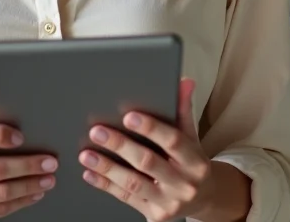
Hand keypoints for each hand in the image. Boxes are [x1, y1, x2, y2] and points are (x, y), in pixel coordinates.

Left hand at [78, 79, 214, 221]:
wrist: (203, 199)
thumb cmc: (190, 161)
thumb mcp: (191, 137)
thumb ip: (183, 110)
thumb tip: (184, 81)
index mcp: (195, 161)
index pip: (173, 140)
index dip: (150, 128)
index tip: (128, 116)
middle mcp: (184, 184)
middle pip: (148, 162)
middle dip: (120, 145)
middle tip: (97, 131)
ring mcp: (169, 203)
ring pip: (134, 183)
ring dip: (107, 168)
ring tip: (86, 154)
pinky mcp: (154, 216)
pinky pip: (126, 199)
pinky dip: (105, 185)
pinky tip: (90, 172)